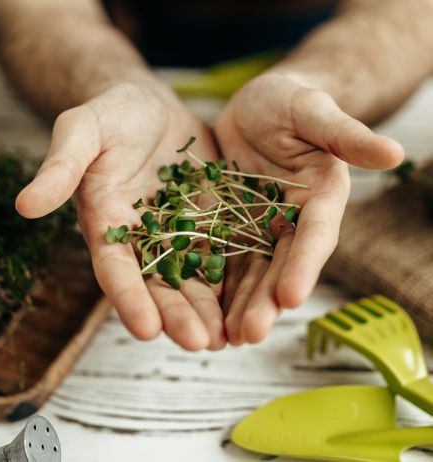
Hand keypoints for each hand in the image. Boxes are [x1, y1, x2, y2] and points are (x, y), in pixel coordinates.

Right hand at [16, 83, 225, 350]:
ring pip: (196, 278)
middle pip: (160, 284)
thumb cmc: (112, 116)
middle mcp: (144, 238)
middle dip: (179, 316)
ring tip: (232, 338)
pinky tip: (254, 301)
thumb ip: (61, 167)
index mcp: (108, 224)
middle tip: (201, 345)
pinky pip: (225, 253)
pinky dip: (238, 279)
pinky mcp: (210, 222)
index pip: (115, 269)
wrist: (151, 109)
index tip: (146, 331)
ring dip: (212, 310)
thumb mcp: (83, 131)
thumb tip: (24, 206)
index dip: (129, 299)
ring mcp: (180, 233)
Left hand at [215, 74, 403, 344]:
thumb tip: (394, 152)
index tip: (291, 298)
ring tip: (225, 337)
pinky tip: (203, 309)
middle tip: (249, 335)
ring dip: (239, 304)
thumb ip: (346, 136)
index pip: (314, 236)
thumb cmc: (290, 102)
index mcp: (319, 198)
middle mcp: (291, 220)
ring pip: (250, 270)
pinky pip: (222, 257)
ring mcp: (258, 225)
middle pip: (280, 264)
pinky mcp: (230, 224)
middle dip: (265, 300)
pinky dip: (215, 284)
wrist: (258, 105)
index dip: (304, 266)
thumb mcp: (314, 112)